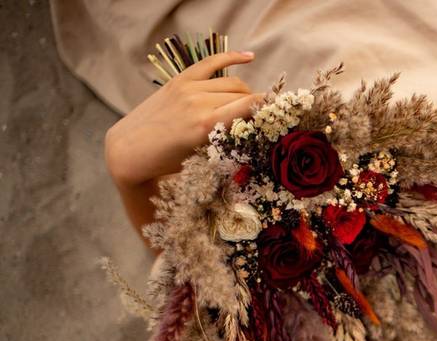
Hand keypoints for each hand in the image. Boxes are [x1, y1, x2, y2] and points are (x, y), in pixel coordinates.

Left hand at [104, 51, 263, 186]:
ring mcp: (188, 88)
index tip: (282, 114)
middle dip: (258, 105)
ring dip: (245, 93)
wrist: (130, 150)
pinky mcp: (179, 80)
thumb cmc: (167, 163)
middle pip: (243, 96)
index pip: (250, 108)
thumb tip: (254, 126)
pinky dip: (231, 58)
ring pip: (232, 84)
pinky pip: (211, 63)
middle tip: (267, 116)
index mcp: (206, 126)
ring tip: (251, 105)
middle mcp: (199, 102)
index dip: (269, 109)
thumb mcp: (202, 157)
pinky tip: (250, 57)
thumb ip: (227, 138)